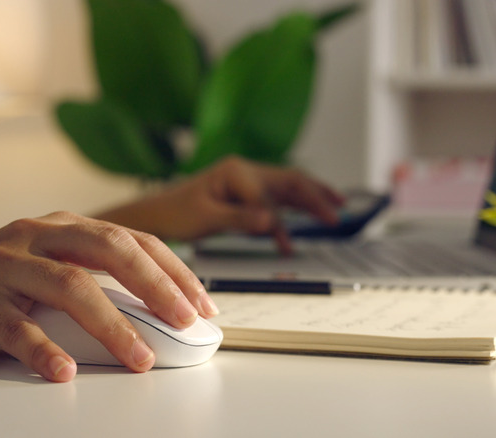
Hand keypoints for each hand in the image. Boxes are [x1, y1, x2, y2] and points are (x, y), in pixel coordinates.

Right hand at [0, 212, 217, 381]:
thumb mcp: (48, 264)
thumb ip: (94, 277)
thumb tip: (157, 311)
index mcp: (64, 226)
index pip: (133, 240)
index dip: (173, 271)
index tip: (202, 304)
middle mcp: (38, 235)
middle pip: (110, 250)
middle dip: (156, 286)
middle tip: (185, 321)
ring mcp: (6, 265)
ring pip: (70, 287)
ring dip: (113, 326)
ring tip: (141, 358)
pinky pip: (16, 327)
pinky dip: (43, 351)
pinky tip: (64, 372)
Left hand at [99, 156, 344, 253]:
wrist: (157, 214)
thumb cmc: (175, 212)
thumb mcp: (206, 217)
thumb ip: (240, 218)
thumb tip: (273, 220)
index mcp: (236, 171)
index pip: (268, 193)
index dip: (278, 218)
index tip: (283, 242)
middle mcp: (246, 172)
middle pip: (290, 181)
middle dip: (316, 196)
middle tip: (337, 214)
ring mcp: (248, 183)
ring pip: (289, 188)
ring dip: (313, 199)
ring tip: (338, 209)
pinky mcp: (247, 196)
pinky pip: (277, 202)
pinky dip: (292, 215)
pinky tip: (302, 230)